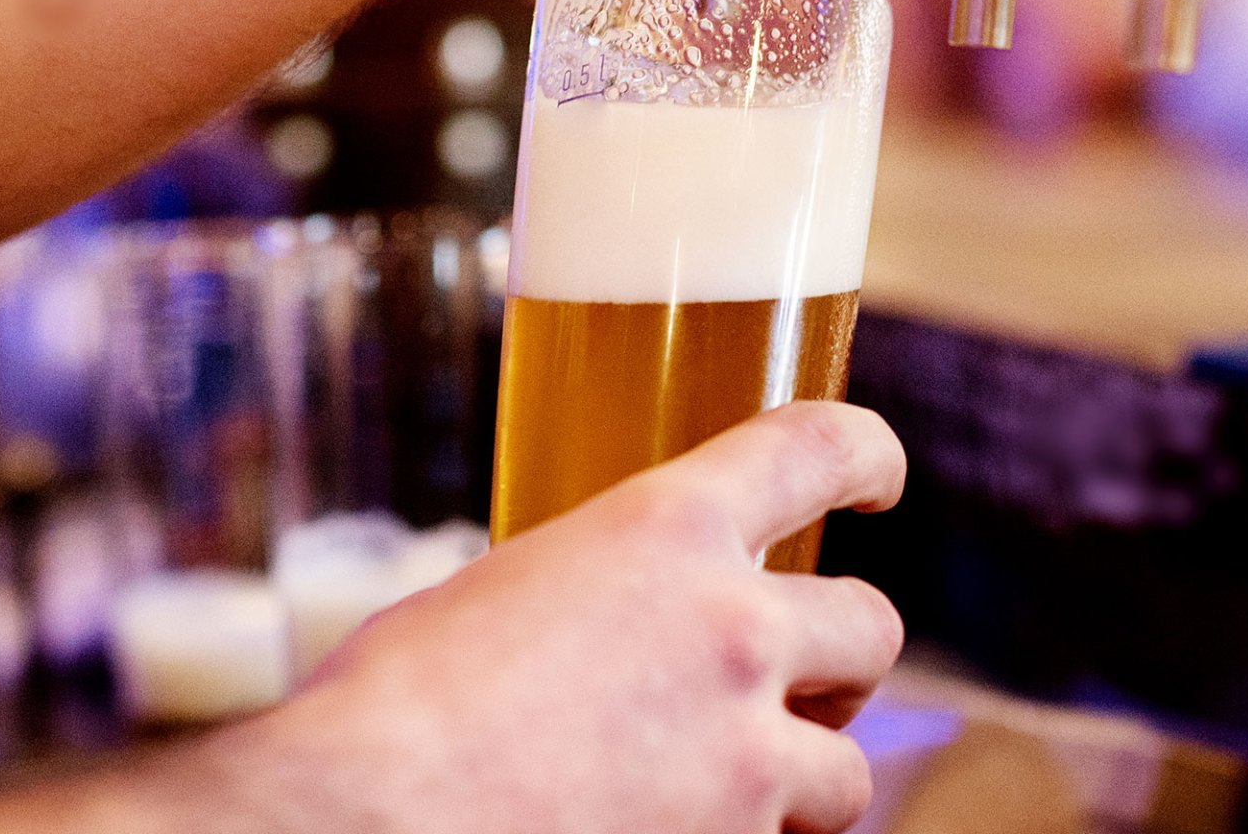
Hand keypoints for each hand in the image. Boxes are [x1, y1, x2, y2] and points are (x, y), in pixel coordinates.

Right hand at [170, 401, 908, 833]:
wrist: (367, 824)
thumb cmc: (386, 715)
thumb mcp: (495, 600)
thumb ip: (589, 599)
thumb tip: (595, 633)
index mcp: (665, 533)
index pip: (817, 450)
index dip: (868, 455)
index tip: (880, 479)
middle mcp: (733, 634)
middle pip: (870, 625)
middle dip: (841, 660)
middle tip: (800, 684)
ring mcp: (746, 760)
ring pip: (848, 771)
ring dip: (803, 778)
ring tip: (730, 792)